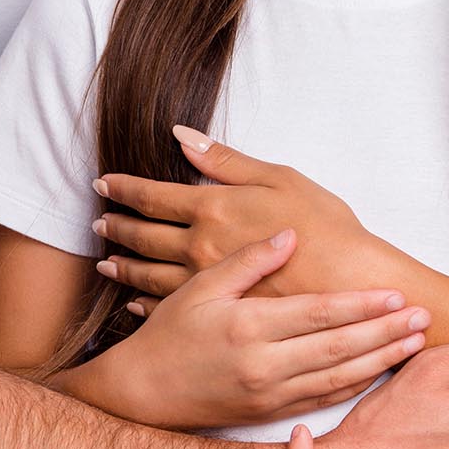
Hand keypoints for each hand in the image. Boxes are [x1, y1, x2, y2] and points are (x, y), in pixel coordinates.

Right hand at [76, 231, 429, 429]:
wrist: (141, 396)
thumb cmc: (170, 334)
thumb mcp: (201, 287)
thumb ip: (249, 261)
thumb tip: (289, 235)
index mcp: (250, 327)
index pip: (320, 314)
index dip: (362, 305)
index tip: (397, 295)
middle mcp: (265, 365)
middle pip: (340, 348)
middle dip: (386, 333)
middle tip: (424, 318)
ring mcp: (270, 395)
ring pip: (339, 378)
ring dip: (380, 361)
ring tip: (414, 344)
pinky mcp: (270, 414)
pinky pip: (323, 400)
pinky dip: (355, 386)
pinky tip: (379, 371)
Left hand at [93, 127, 371, 299]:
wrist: (350, 285)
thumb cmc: (324, 226)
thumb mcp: (280, 177)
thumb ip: (227, 160)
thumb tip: (182, 135)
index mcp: (213, 208)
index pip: (153, 196)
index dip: (125, 188)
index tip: (103, 183)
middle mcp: (199, 247)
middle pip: (144, 236)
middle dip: (117, 227)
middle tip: (98, 224)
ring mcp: (205, 284)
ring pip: (148, 275)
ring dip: (124, 266)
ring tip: (106, 263)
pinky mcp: (218, 313)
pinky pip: (168, 308)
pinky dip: (145, 303)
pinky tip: (133, 304)